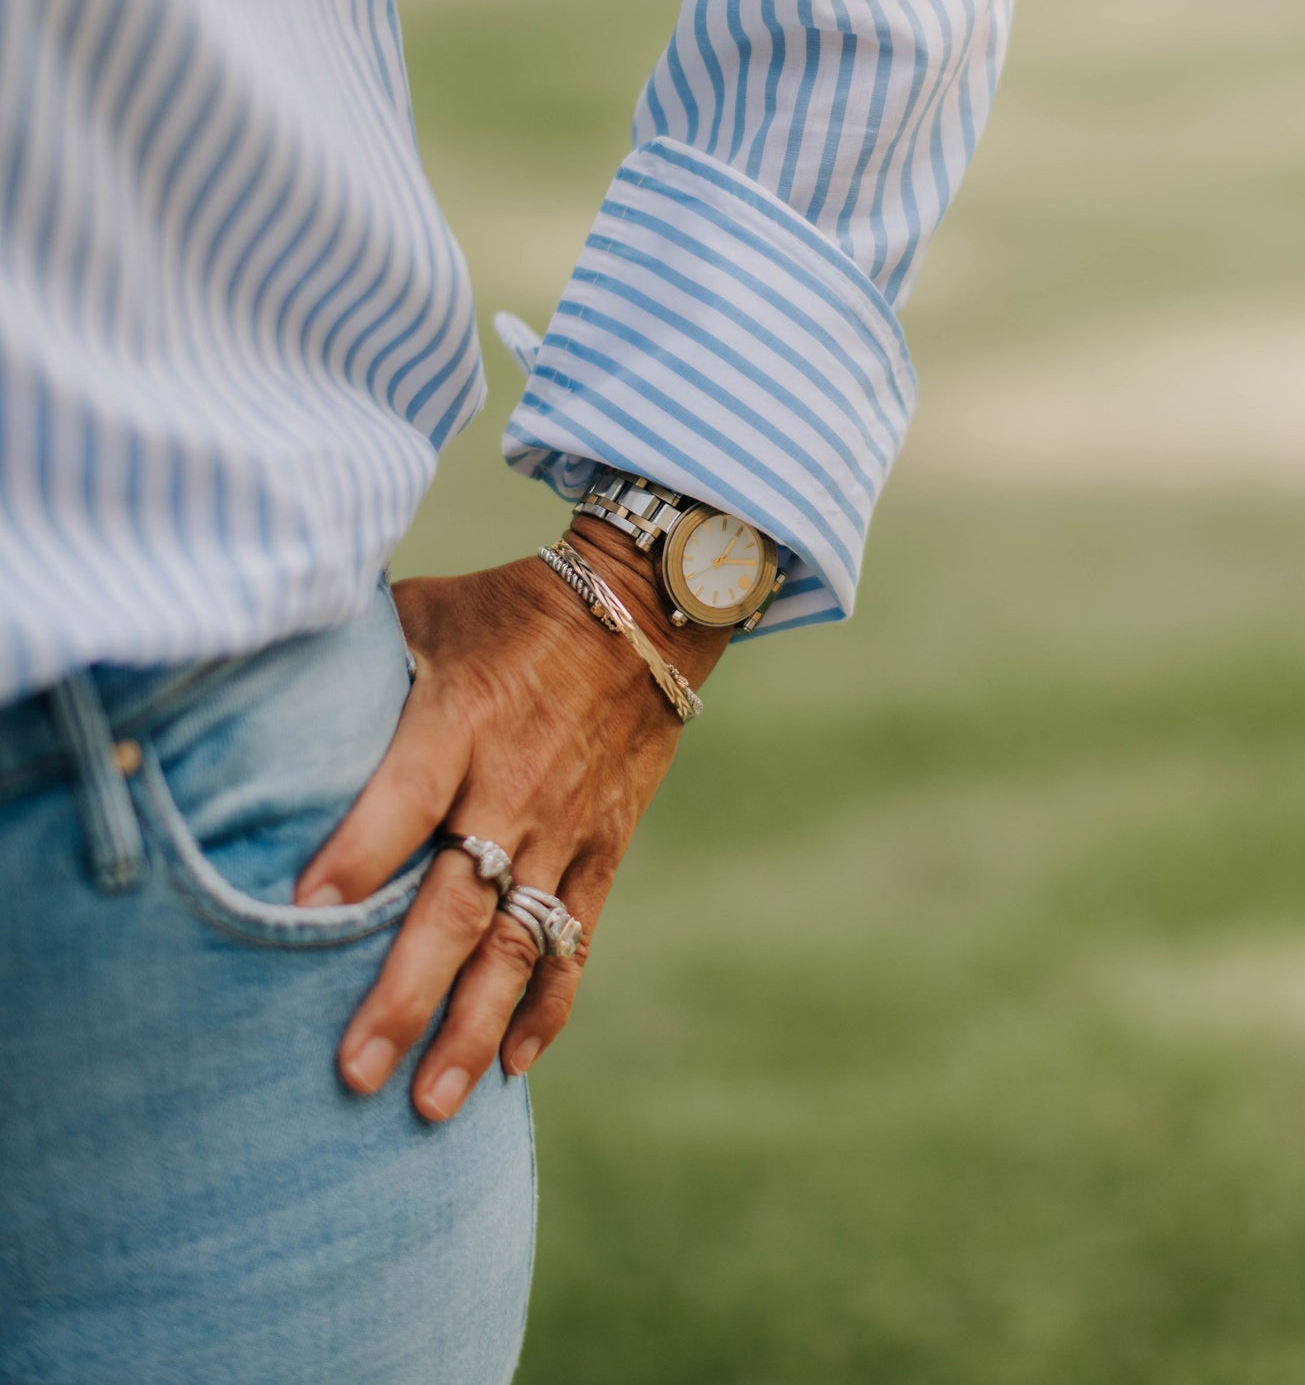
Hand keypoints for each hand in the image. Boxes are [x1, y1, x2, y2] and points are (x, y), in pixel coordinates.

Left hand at [294, 520, 729, 1121]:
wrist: (644, 608)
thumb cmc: (508, 608)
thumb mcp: (426, 614)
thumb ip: (355, 664)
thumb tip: (250, 685)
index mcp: (462, 720)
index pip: (407, 795)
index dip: (359, 851)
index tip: (302, 909)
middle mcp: (514, 786)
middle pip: (458, 903)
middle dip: (407, 993)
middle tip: (353, 1072)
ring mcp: (566, 827)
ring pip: (519, 946)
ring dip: (474, 1029)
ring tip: (429, 1106)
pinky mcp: (604, 848)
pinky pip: (577, 941)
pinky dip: (548, 1007)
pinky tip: (512, 1066)